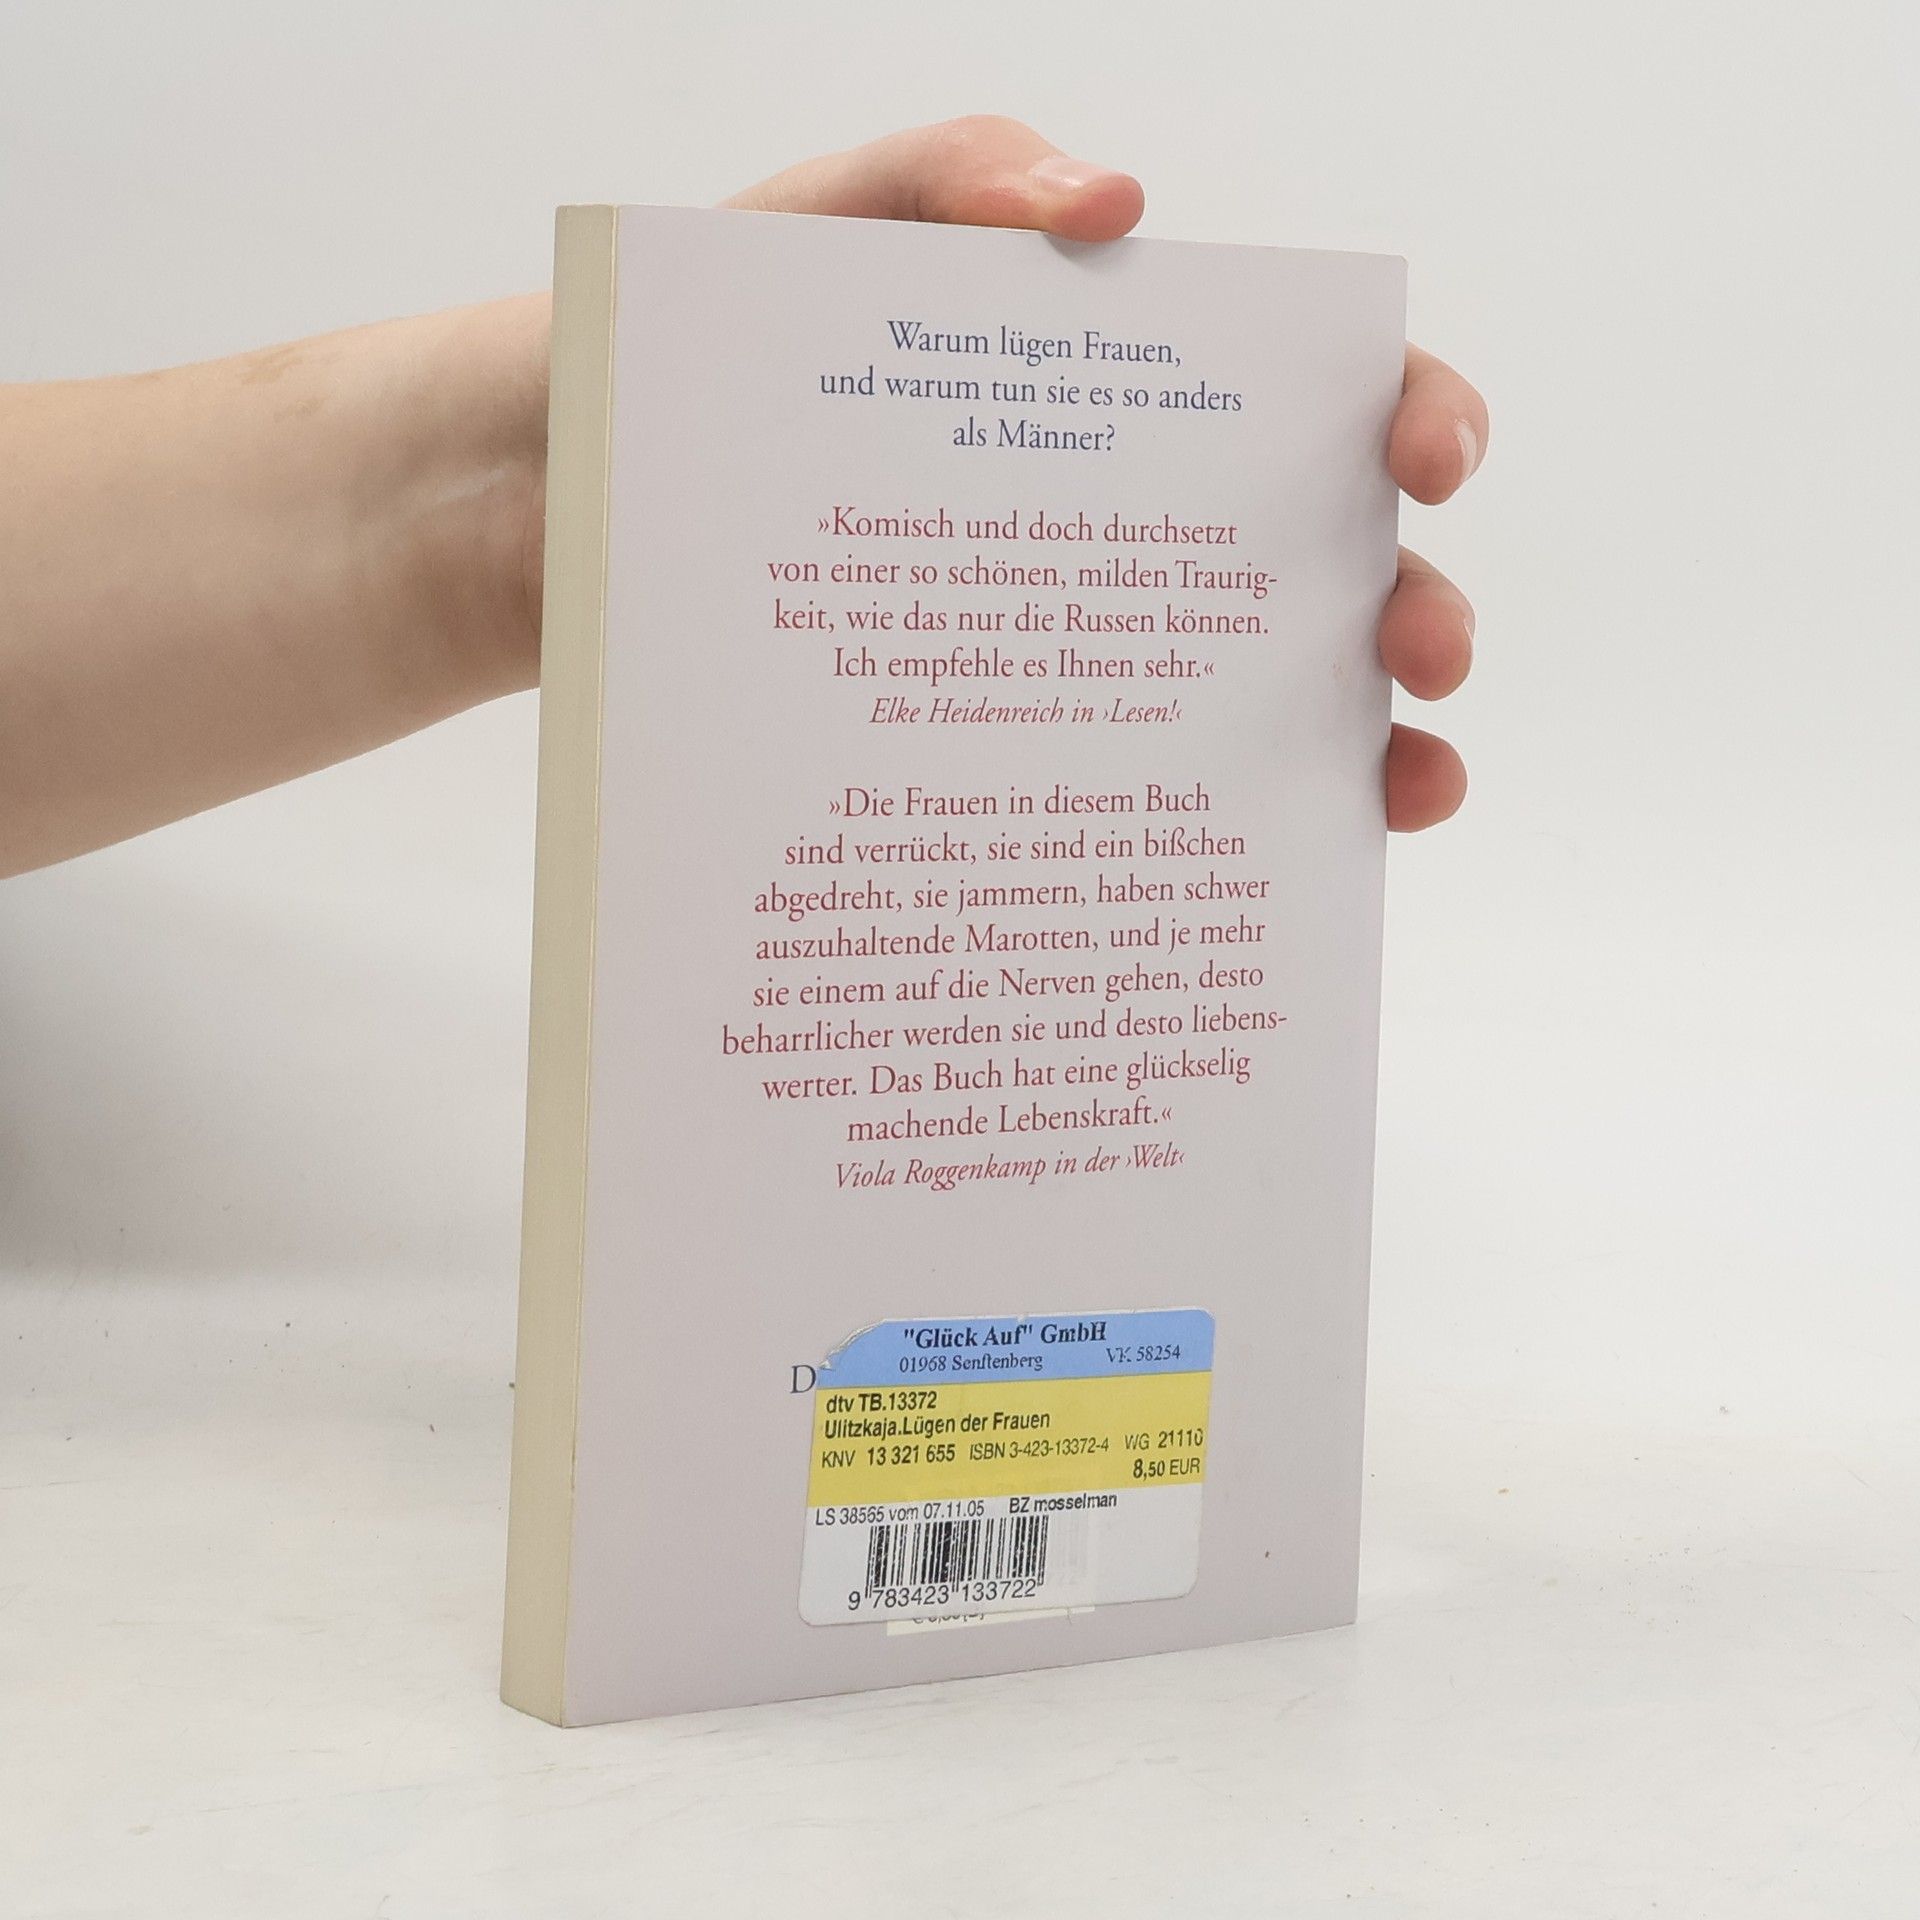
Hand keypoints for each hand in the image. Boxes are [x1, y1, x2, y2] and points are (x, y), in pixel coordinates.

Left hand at [724, 116, 1484, 831]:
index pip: (1316, 395)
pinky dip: (1222, 837)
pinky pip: (1137, 805)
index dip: (1412, 413)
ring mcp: (1077, 657)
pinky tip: (1251, 873)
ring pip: (1268, 708)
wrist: (570, 506)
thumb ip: (956, 181)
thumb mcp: (822, 235)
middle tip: (1418, 651)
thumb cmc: (703, 360)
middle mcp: (1129, 536)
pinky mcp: (1009, 758)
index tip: (1423, 462)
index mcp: (1124, 402)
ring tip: (1402, 788)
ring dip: (1369, 748)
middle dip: (1416, 606)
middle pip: (1329, 571)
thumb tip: (1118, 204)